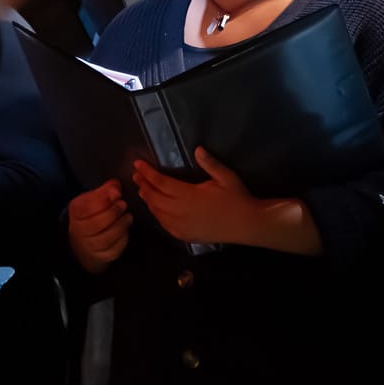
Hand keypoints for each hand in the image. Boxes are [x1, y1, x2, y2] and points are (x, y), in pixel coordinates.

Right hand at [68, 180, 130, 273]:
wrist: (83, 241)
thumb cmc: (91, 215)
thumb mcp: (93, 199)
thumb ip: (105, 191)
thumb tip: (115, 185)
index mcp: (76, 212)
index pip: (86, 207)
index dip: (103, 199)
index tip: (117, 192)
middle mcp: (79, 230)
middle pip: (95, 224)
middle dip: (112, 212)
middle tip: (123, 204)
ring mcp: (89, 246)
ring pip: (105, 239)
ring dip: (120, 226)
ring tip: (128, 217)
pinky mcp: (100, 257)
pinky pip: (113, 250)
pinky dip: (122, 239)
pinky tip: (126, 229)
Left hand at [133, 148, 256, 245]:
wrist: (247, 225)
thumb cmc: (237, 198)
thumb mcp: (226, 177)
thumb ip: (210, 163)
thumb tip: (197, 149)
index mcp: (189, 195)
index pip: (161, 182)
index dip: (147, 173)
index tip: (137, 164)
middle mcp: (181, 211)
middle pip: (154, 198)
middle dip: (143, 185)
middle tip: (136, 175)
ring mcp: (181, 226)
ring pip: (157, 212)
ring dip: (148, 200)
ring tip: (142, 189)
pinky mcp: (184, 236)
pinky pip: (164, 225)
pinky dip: (156, 215)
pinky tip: (155, 209)